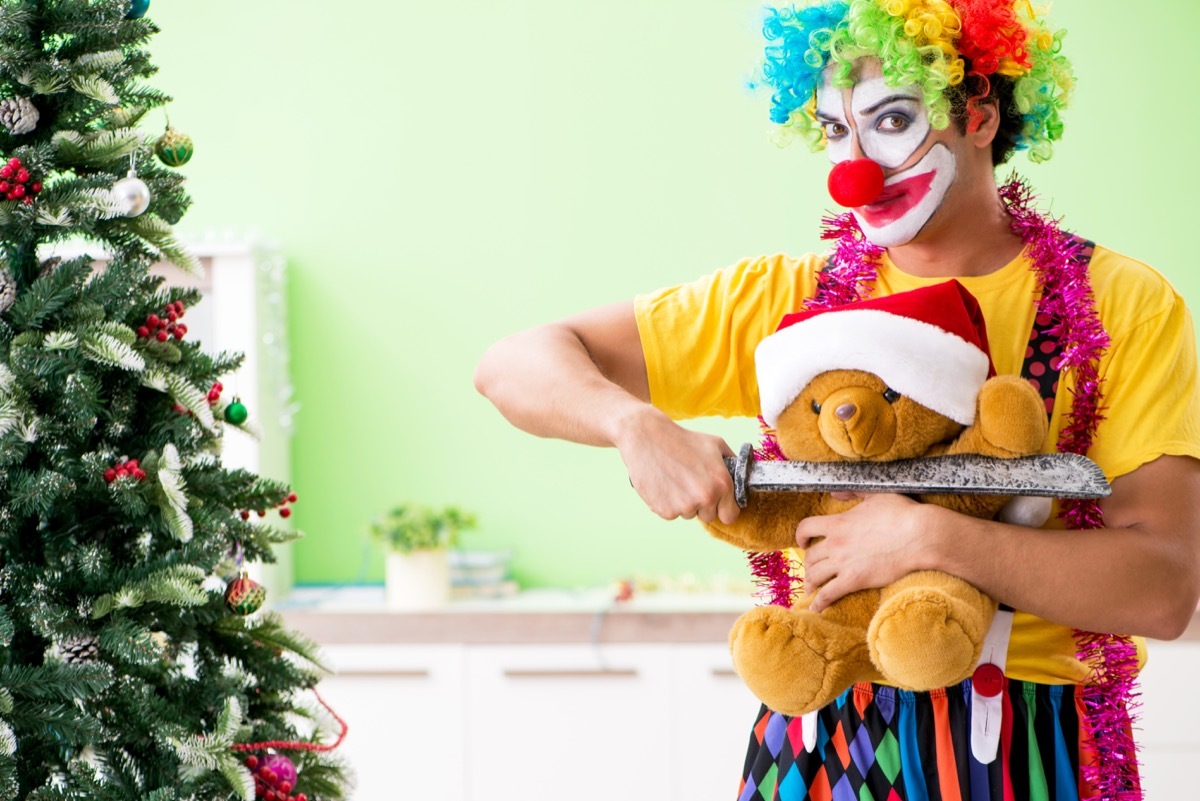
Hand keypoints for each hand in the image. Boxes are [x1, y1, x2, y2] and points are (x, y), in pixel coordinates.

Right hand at [615, 407, 739, 524]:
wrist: (647, 438)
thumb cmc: (682, 440)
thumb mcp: (715, 444)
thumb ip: (732, 462)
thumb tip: (743, 475)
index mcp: (722, 484)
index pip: (730, 516)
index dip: (723, 508)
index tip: (716, 501)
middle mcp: (705, 498)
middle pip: (709, 516)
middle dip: (703, 504)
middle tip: (691, 483)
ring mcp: (684, 506)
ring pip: (689, 514)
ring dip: (684, 503)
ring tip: (675, 479)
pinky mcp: (665, 510)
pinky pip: (671, 514)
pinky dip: (668, 503)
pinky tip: (664, 484)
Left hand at [796, 493, 933, 610]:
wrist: (919, 536)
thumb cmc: (902, 514)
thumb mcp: (875, 495)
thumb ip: (852, 493)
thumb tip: (834, 493)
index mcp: (838, 523)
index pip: (806, 528)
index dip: (800, 536)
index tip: (802, 542)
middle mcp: (835, 543)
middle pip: (809, 555)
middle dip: (808, 563)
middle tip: (812, 568)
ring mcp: (843, 563)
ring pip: (814, 575)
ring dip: (810, 582)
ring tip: (810, 588)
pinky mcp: (854, 580)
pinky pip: (828, 594)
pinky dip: (819, 602)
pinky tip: (815, 607)